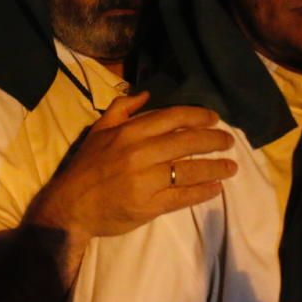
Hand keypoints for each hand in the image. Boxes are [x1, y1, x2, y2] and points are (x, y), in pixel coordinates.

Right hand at [25, 92, 236, 248]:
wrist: (70, 206)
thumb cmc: (86, 167)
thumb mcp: (99, 130)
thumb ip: (122, 108)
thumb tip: (147, 95)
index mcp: (129, 132)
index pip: (172, 118)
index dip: (198, 116)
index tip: (214, 118)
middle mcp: (140, 153)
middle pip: (186, 142)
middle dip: (213, 140)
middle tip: (229, 141)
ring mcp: (146, 180)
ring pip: (189, 170)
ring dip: (215, 167)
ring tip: (231, 166)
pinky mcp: (149, 205)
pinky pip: (182, 196)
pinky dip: (202, 192)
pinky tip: (216, 188)